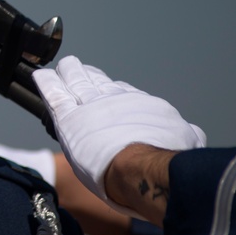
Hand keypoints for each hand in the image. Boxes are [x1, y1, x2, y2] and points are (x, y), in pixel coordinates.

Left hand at [33, 56, 204, 216]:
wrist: (141, 168)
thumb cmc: (165, 161)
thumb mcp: (185, 143)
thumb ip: (186, 136)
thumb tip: (195, 135)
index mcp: (142, 107)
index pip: (124, 94)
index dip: (113, 89)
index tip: (107, 87)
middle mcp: (115, 101)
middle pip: (98, 82)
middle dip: (89, 74)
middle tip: (80, 69)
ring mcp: (90, 106)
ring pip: (76, 82)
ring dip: (69, 72)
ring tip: (64, 67)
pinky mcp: (68, 118)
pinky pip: (54, 94)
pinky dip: (46, 83)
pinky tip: (40, 76)